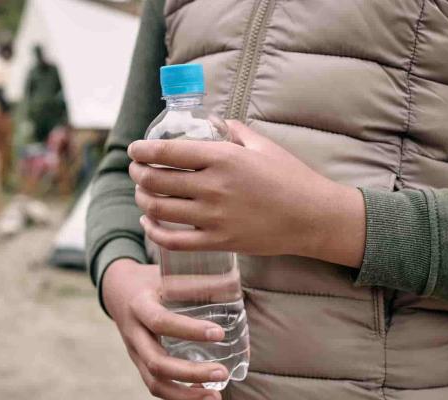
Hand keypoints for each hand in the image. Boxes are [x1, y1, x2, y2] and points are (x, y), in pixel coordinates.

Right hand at [102, 258, 226, 399]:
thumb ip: (193, 281)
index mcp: (140, 306)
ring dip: (185, 395)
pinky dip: (179, 396)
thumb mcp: (165, 274)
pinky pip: (156, 385)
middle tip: (222, 373)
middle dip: (191, 373)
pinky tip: (202, 395)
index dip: (189, 330)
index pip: (161, 322)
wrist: (117, 290)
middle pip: (157, 362)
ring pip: (154, 382)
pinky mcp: (141, 363)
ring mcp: (135, 353)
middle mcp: (134, 334)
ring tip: (215, 397)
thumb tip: (234, 286)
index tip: (218, 333)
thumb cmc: (149, 281)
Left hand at [128, 120, 364, 267]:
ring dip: (142, 200)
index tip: (134, 149)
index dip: (143, 151)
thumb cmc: (291, 177)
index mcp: (223, 158)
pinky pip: (174, 240)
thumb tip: (215, 123)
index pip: (168, 152)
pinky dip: (154, 231)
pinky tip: (149, 222)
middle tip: (135, 169)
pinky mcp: (218, 242)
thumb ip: (234, 131)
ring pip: (160, 210)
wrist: (313, 217)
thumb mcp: (262, 145)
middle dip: (138, 174)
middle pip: (157, 181)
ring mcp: (214, 218)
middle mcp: (214, 187)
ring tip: (141, 193)